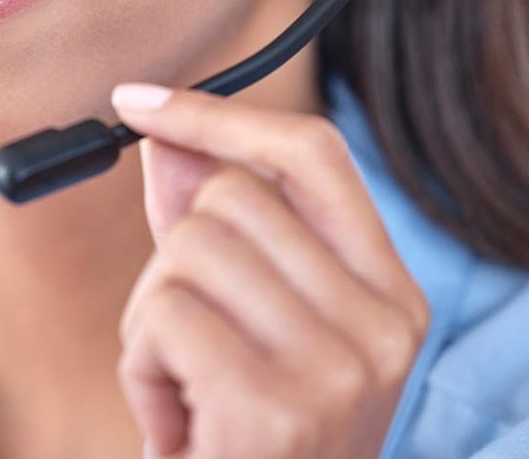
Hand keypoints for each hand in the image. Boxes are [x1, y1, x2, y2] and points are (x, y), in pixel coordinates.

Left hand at [110, 84, 430, 458]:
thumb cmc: (239, 438)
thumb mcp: (240, 326)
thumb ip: (211, 229)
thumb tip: (167, 134)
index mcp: (390, 298)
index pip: (313, 157)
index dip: (219, 116)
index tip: (138, 103)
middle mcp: (382, 327)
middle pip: (227, 201)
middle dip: (170, 265)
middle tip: (189, 349)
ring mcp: (336, 367)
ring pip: (184, 252)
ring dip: (150, 322)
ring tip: (187, 390)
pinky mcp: (272, 403)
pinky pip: (160, 315)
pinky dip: (140, 368)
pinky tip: (177, 423)